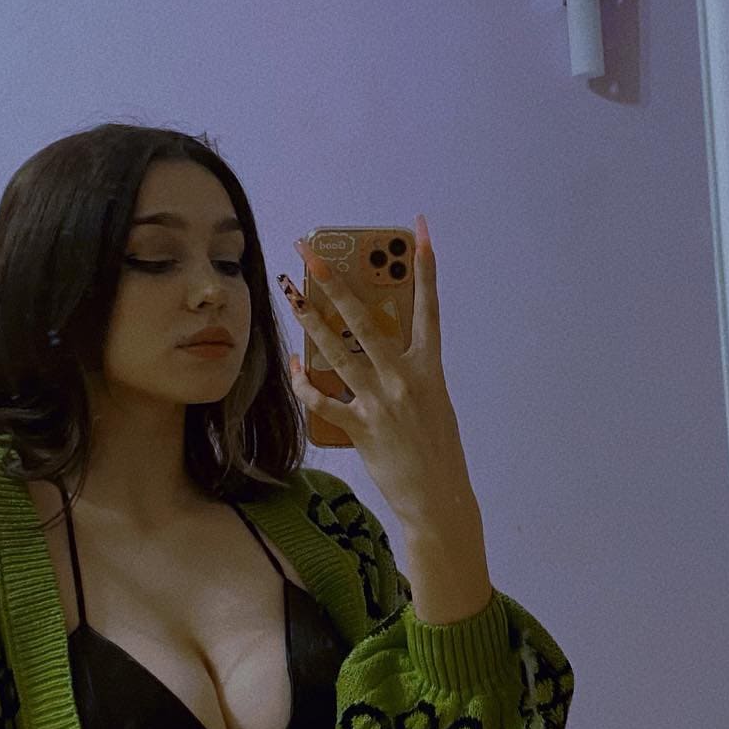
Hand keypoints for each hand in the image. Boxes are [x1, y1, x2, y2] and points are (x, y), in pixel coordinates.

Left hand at [280, 213, 476, 529]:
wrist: (438, 498)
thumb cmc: (435, 448)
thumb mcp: (432, 400)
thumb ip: (408, 368)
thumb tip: (373, 341)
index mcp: (430, 368)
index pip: (429, 306)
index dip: (425, 266)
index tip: (420, 230)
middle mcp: (406, 379)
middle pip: (366, 320)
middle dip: (336, 282)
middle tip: (312, 253)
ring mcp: (382, 403)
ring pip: (337, 352)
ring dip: (309, 321)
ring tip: (289, 294)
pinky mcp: (361, 429)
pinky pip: (324, 400)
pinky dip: (305, 382)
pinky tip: (294, 364)